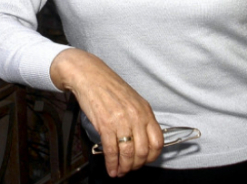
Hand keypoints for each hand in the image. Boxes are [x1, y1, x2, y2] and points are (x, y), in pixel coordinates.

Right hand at [50, 48, 163, 177]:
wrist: (89, 75)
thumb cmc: (108, 87)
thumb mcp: (132, 101)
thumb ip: (139, 119)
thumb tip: (141, 141)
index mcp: (145, 111)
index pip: (157, 142)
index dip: (152, 156)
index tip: (144, 161)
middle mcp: (136, 116)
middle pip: (143, 151)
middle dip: (136, 165)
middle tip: (129, 169)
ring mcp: (121, 120)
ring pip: (128, 153)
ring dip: (124, 167)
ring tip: (119, 172)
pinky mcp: (105, 124)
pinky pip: (111, 150)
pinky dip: (111, 163)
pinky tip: (110, 168)